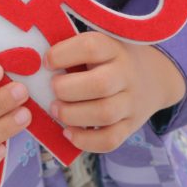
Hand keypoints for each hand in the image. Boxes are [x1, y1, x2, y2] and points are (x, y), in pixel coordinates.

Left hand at [45, 32, 185, 152]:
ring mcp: (131, 102)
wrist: (154, 76)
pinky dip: (85, 141)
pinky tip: (68, 133)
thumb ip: (72, 50)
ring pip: (105, 114)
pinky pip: (110, 140)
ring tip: (56, 110)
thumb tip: (32, 61)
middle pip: (100, 85)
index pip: (91, 47)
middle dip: (67, 89)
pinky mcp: (130, 126)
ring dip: (73, 115)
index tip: (47, 62)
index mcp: (114, 48)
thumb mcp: (99, 45)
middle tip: (53, 89)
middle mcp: (126, 74)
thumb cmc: (110, 59)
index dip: (63, 54)